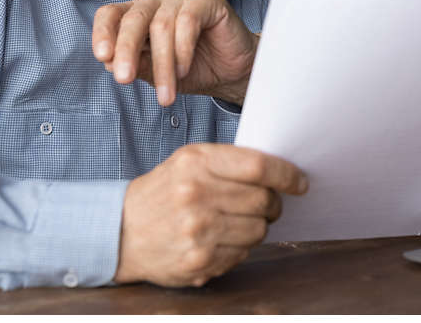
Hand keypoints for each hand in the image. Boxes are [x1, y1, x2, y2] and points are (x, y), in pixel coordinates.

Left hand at [93, 0, 258, 106]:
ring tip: (167, 93)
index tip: (102, 57)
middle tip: (124, 79)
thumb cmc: (194, 68)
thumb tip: (109, 61)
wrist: (233, 72)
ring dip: (162, 64)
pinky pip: (187, 21)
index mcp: (139, 12)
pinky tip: (184, 70)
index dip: (102, 32)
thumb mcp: (157, 73)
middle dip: (127, 51)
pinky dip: (182, 50)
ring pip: (161, 26)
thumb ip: (136, 64)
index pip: (111, 14)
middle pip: (133, 19)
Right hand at [114, 144, 307, 286]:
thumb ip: (230, 162)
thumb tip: (279, 171)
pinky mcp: (199, 260)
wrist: (122, 230)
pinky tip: (220, 239)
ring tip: (236, 222)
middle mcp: (196, 195)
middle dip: (273, 203)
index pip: (259, 167)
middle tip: (267, 204)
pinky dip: (239, 247)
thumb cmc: (163, 191)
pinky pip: (242, 254)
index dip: (287, 174)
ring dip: (257, 226)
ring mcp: (198, 231)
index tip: (299, 181)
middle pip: (263, 200)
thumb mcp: (189, 160)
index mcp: (196, 163)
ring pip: (258, 230)